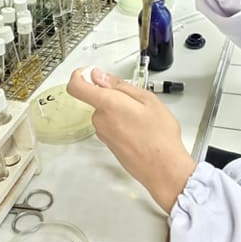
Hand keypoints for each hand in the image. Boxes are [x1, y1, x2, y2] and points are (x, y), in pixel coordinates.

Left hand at [66, 66, 196, 212]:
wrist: (163, 169)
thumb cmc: (160, 136)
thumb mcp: (148, 100)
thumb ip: (119, 85)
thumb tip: (99, 76)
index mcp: (107, 104)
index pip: (76, 87)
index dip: (78, 76)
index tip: (87, 72)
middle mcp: (100, 120)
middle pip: (97, 100)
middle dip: (115, 97)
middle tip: (138, 103)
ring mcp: (103, 134)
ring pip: (106, 113)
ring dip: (121, 112)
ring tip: (144, 120)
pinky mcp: (109, 144)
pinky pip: (111, 126)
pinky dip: (123, 124)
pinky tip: (141, 131)